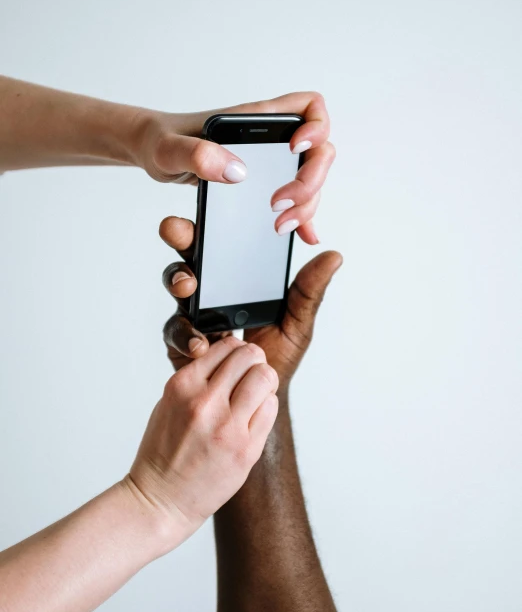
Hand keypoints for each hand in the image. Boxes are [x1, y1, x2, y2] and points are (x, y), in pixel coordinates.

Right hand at [126, 337, 278, 543]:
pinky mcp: (246, 449)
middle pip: (251, 356)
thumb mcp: (169, 403)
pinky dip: (266, 407)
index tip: (238, 362)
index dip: (237, 352)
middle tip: (252, 375)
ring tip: (256, 395)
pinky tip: (253, 417)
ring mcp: (227, 426)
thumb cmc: (163, 452)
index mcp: (183, 386)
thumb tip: (230, 357)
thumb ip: (199, 378)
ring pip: (265, 378)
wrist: (161, 499)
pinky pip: (271, 409)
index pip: (226, 346)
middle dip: (255, 362)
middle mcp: (205, 402)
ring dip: (265, 383)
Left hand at [136, 92, 333, 244]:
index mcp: (255, 120)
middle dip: (310, 180)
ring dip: (306, 203)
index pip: (309, 107)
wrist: (151, 150)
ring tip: (279, 225)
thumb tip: (237, 172)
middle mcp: (270, 138)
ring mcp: (270, 161)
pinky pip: (297, 196)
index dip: (315, 128)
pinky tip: (303, 235)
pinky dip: (305, 215)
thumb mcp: (168, 148)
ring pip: (311, 177)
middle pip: (319, 151)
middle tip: (278, 205)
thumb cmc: (159, 141)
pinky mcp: (263, 182)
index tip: (294, 151)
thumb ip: (196, 154)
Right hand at [160, 217, 341, 393]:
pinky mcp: (182, 344)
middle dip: (180, 240)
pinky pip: (175, 332)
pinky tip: (201, 343)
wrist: (259, 398)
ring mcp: (193, 316)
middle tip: (179, 232)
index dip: (209, 226)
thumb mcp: (297, 321)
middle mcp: (210, 292)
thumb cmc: (277, 357)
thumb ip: (309, 291)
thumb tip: (334, 256)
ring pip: (177, 289)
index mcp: (235, 280)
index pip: (220, 245)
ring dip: (178, 282)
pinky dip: (185, 335)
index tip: (207, 213)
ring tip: (189, 288)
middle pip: (190, 257)